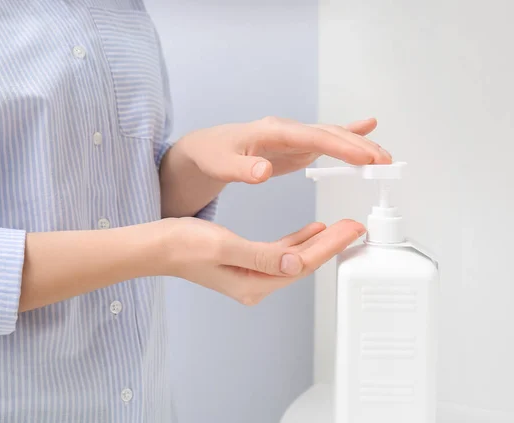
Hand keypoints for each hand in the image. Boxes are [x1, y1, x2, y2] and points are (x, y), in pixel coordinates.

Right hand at [161, 217, 364, 304]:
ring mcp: (250, 275)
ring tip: (340, 227)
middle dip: (330, 245)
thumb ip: (261, 256)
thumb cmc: (182, 245)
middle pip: (302, 264)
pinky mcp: (245, 264)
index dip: (329, 247)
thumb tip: (295, 263)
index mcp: (252, 284)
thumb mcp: (223, 246)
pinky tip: (310, 231)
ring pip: (294, 258)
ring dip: (317, 242)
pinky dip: (297, 241)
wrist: (156, 246)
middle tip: (355, 227)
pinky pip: (279, 254)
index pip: (301, 265)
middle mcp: (254, 284)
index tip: (351, 231)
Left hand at [176, 116, 391, 183]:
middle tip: (386, 161)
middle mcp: (287, 130)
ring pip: (332, 136)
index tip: (365, 158)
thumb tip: (263, 171)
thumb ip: (241, 169)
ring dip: (359, 145)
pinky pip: (325, 140)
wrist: (206, 148)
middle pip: (330, 134)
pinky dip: (346, 135)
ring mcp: (293, 137)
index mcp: (272, 131)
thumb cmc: (212, 154)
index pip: (313, 137)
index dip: (341, 146)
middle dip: (359, 146)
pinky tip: (366, 129)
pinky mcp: (294, 146)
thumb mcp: (220, 164)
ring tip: (384, 157)